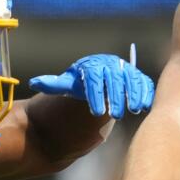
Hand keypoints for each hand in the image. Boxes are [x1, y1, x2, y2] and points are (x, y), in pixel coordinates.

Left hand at [29, 53, 153, 118]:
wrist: (100, 73)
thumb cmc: (82, 81)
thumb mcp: (68, 83)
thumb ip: (54, 84)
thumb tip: (34, 82)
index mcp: (93, 65)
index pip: (94, 79)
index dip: (95, 95)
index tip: (96, 112)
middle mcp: (111, 64)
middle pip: (115, 80)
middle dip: (116, 97)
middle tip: (114, 115)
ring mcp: (126, 69)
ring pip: (132, 80)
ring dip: (133, 95)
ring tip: (132, 110)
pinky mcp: (138, 76)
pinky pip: (144, 82)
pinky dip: (146, 93)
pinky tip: (145, 106)